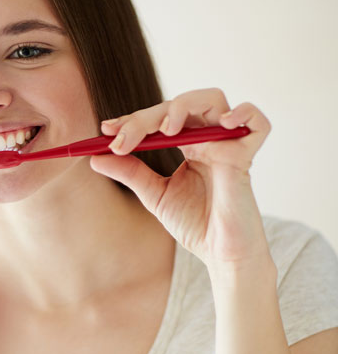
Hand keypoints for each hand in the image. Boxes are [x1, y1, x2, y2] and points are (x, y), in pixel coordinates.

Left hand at [90, 88, 272, 273]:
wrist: (221, 255)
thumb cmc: (194, 224)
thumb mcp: (154, 195)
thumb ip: (129, 173)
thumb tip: (95, 157)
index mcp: (188, 144)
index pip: (159, 118)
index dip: (133, 119)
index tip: (106, 130)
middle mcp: (207, 139)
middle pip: (178, 105)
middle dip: (145, 118)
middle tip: (121, 138)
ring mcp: (228, 145)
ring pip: (212, 99)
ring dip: (183, 106)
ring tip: (166, 130)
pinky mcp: (246, 157)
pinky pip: (257, 123)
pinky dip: (243, 114)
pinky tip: (222, 123)